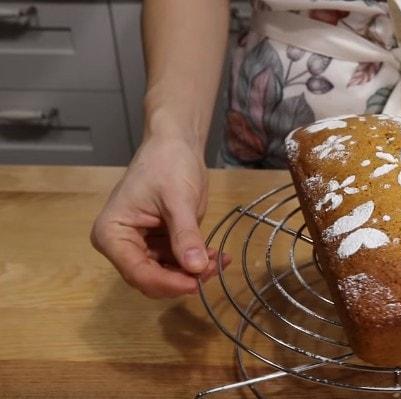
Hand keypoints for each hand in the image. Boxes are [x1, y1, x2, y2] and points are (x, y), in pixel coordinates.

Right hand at [91, 136, 228, 297]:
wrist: (175, 144)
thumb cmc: (168, 164)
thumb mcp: (179, 199)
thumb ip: (185, 235)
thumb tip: (197, 269)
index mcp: (112, 234)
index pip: (137, 272)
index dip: (168, 283)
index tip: (197, 283)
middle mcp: (121, 245)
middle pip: (151, 279)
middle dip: (183, 279)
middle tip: (215, 268)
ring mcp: (140, 246)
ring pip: (167, 275)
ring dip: (194, 273)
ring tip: (220, 260)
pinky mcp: (159, 244)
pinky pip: (176, 264)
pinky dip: (196, 263)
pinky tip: (217, 256)